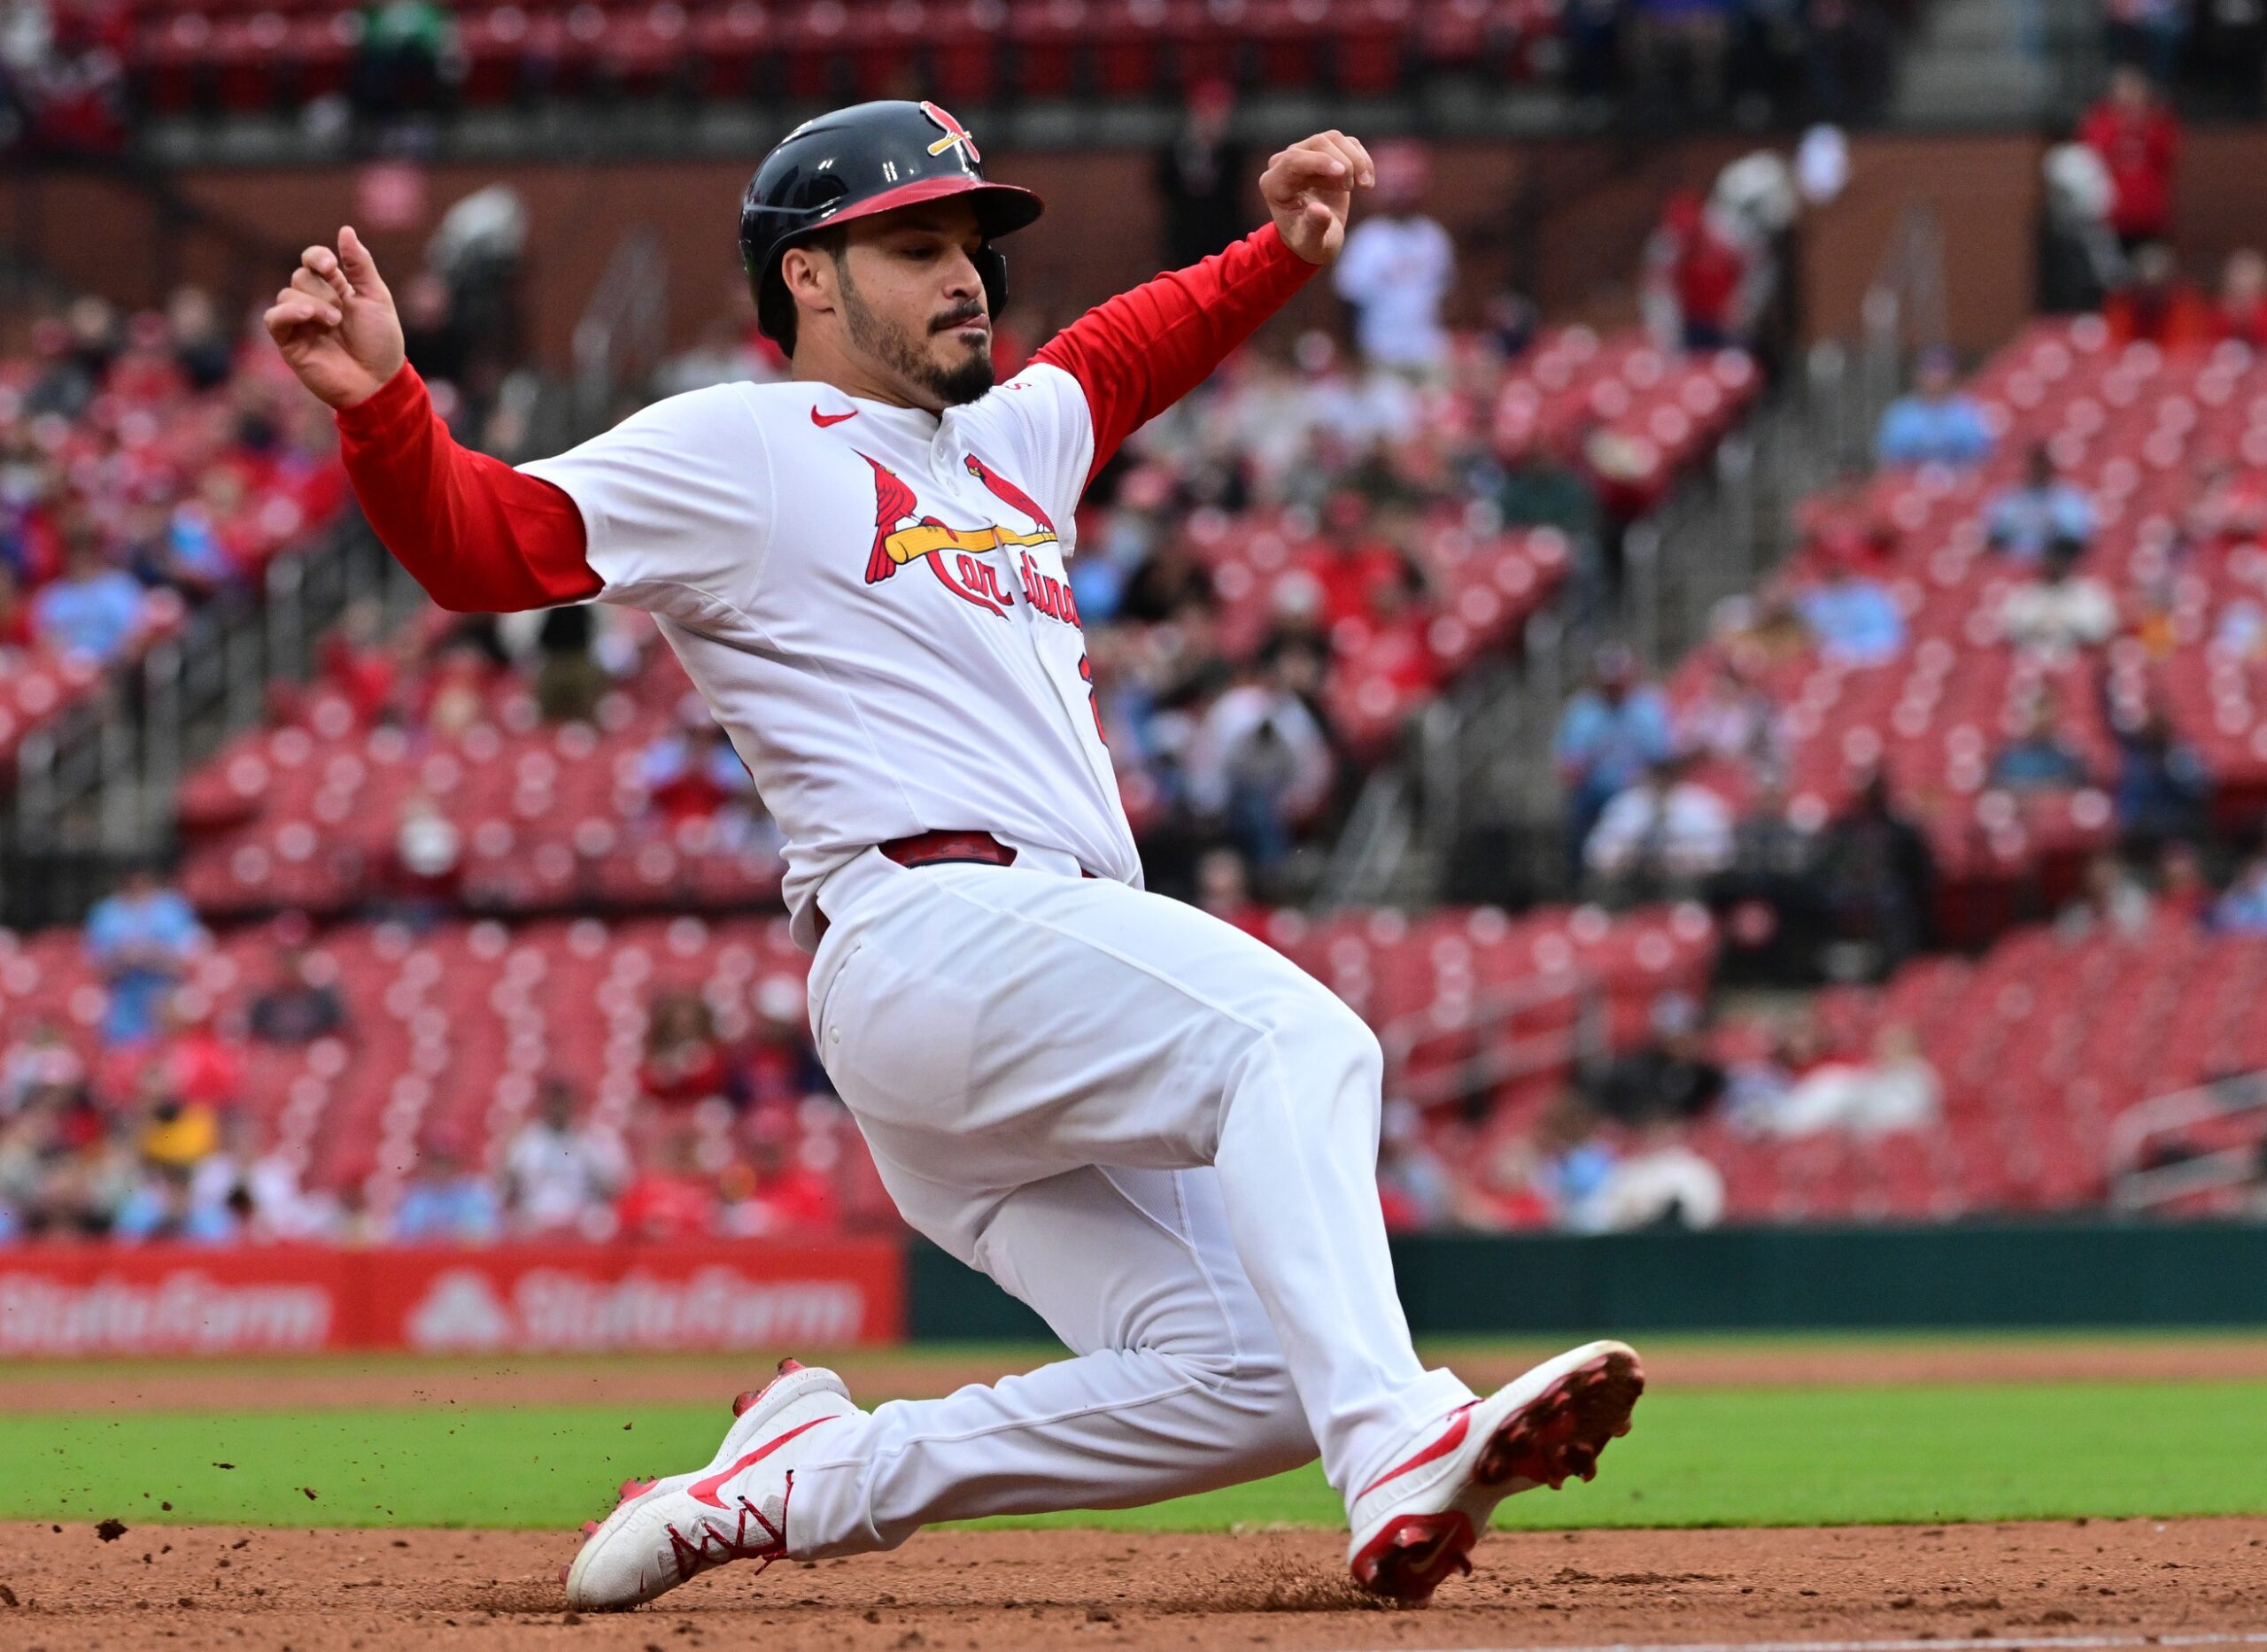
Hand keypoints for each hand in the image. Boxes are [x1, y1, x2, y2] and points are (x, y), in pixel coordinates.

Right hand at [264, 226, 404, 409]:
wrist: (379, 382)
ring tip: (335, 323)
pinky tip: (309, 318)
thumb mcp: (376, 298)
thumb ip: (360, 265)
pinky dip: (288, 313)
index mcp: (335, 290)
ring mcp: (300, 323)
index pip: (312, 261)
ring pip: (287, 294)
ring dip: (312, 305)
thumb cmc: (381, 343)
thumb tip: (345, 230)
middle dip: (322, 289)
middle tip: (342, 312)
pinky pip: (273, 318)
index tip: (329, 264)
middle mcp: (314, 303)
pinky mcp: (289, 343)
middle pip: (301, 276)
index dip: (316, 257)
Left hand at [1260, 131, 1374, 265]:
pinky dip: (1363, 160)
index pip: (1293, 159)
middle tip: (1354, 188)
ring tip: (1364, 186)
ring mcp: (1306, 155)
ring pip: (1334, 139)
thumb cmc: (1309, 242)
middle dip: (1343, 163)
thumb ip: (1314, 228)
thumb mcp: (1311, 243)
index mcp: (1274, 184)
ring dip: (1355, 160)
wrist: (1316, 237)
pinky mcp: (1326, 153)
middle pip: (1317, 143)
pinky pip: (1347, 143)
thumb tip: (1320, 210)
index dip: (1320, 161)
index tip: (1343, 173)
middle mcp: (1285, 164)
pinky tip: (1366, 183)